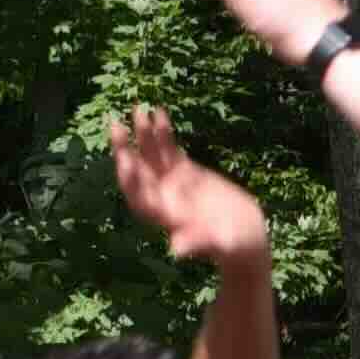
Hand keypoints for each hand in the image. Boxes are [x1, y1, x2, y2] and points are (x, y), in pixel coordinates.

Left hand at [106, 103, 271, 269]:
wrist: (244, 235)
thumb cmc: (232, 245)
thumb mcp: (220, 244)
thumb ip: (197, 243)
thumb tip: (176, 250)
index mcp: (164, 216)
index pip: (139, 196)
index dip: (130, 179)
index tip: (125, 160)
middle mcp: (162, 197)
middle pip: (137, 171)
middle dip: (125, 149)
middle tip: (116, 125)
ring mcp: (172, 182)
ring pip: (150, 155)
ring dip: (142, 134)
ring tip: (137, 109)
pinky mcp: (185, 171)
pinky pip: (169, 149)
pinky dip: (162, 132)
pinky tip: (159, 112)